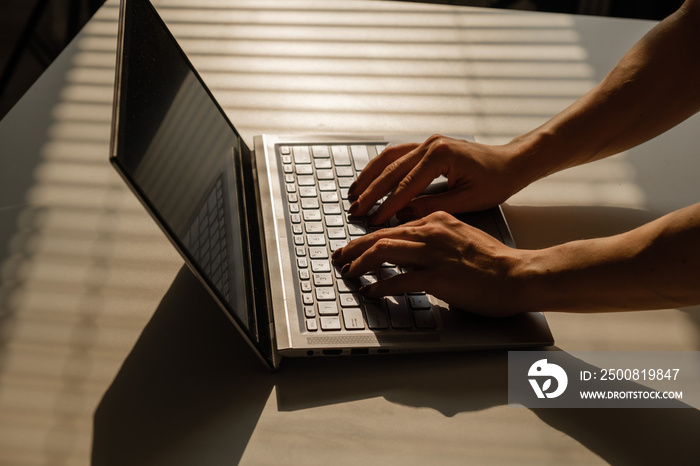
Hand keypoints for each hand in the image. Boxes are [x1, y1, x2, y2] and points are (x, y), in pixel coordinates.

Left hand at [332, 211, 529, 316]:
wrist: (517, 275)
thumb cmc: (493, 261)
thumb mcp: (461, 237)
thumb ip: (435, 238)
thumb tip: (410, 250)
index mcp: (437, 220)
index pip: (393, 226)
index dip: (368, 237)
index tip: (354, 246)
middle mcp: (432, 232)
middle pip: (381, 234)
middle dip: (354, 246)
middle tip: (340, 256)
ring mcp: (434, 254)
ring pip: (383, 251)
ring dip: (360, 262)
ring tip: (349, 271)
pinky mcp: (437, 277)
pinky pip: (398, 280)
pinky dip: (380, 285)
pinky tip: (371, 291)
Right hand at [347, 135, 527, 224]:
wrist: (511, 162)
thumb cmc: (496, 181)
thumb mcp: (466, 201)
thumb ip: (433, 207)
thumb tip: (404, 215)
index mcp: (441, 156)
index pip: (406, 185)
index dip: (387, 205)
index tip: (373, 220)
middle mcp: (430, 144)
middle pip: (391, 170)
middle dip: (371, 192)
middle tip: (356, 209)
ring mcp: (427, 142)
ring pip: (389, 158)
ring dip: (369, 175)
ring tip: (354, 193)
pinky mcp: (427, 145)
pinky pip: (397, 154)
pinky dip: (380, 167)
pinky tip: (370, 179)